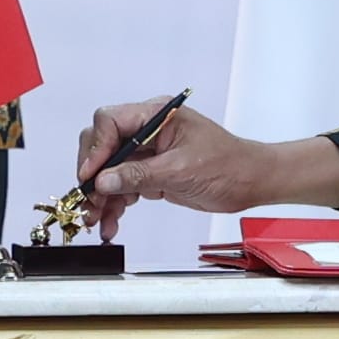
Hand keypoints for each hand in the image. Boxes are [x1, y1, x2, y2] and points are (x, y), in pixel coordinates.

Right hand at [78, 97, 331, 218]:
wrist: (251, 183)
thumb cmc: (229, 166)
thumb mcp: (180, 171)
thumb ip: (139, 176)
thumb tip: (104, 180)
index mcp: (157, 115)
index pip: (110, 122)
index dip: (96, 149)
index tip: (90, 176)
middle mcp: (148, 130)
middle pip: (103, 146)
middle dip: (93, 176)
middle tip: (88, 201)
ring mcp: (148, 153)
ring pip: (109, 171)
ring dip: (101, 197)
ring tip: (96, 220)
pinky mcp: (150, 173)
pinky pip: (123, 187)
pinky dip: (115, 205)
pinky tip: (110, 222)